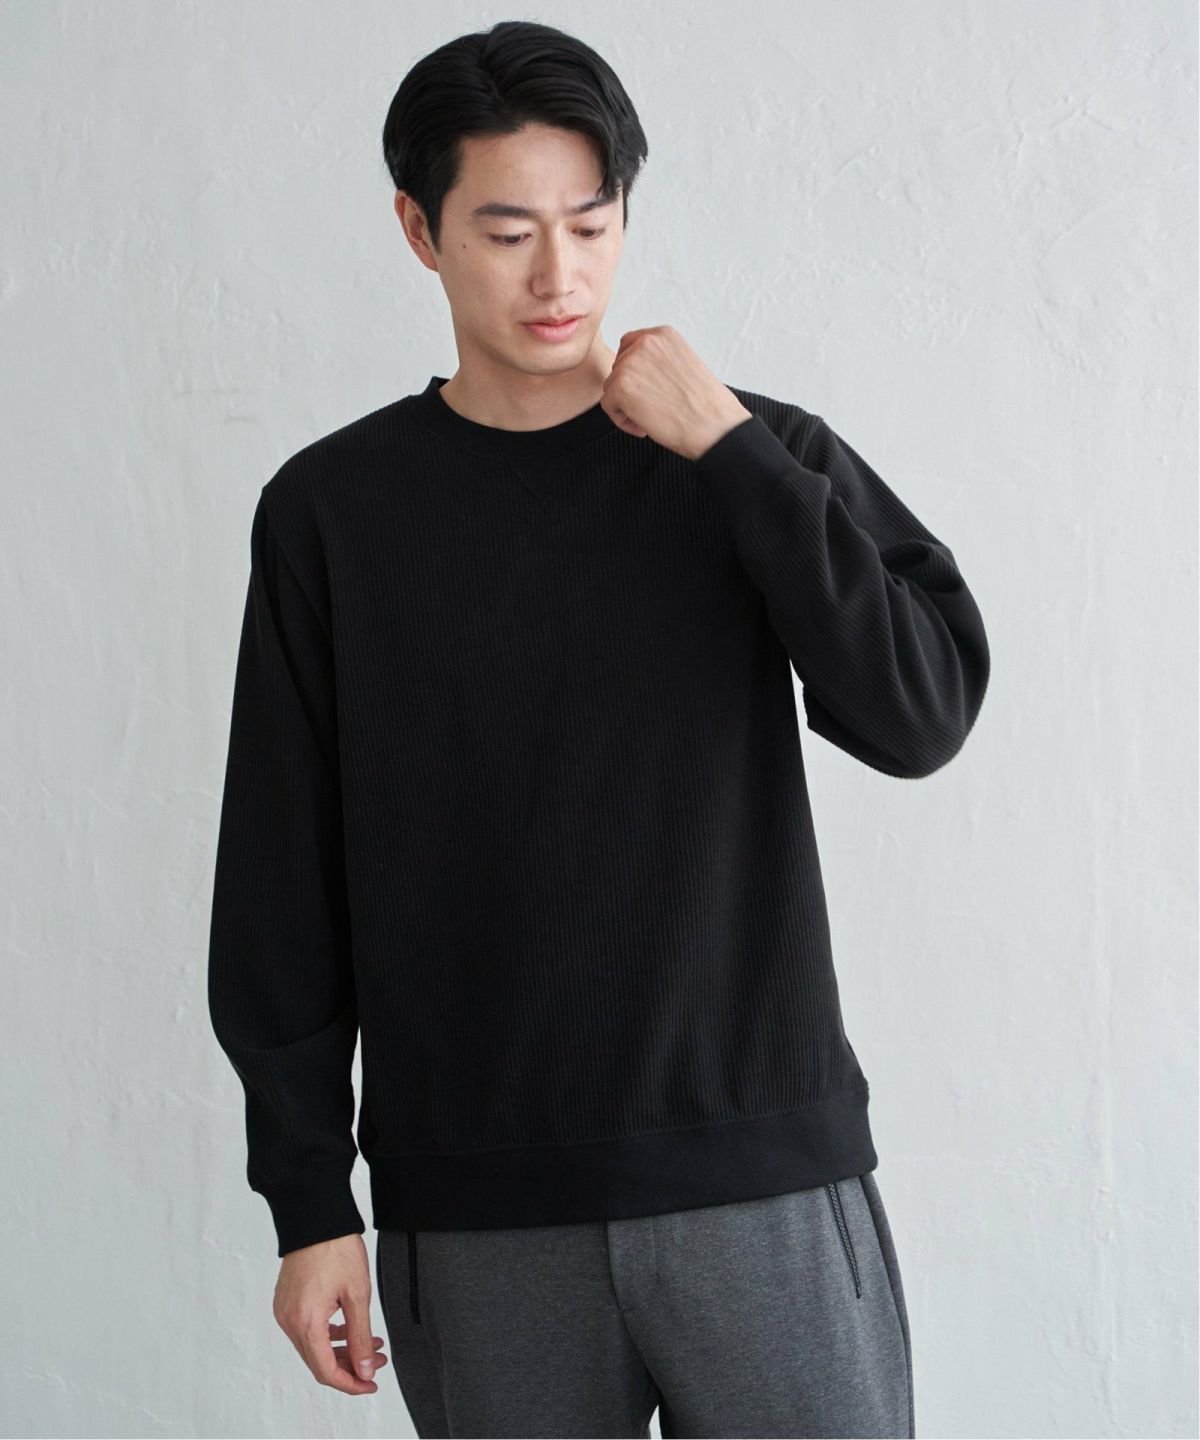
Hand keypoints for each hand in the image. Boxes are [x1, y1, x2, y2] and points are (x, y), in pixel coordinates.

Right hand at [272, 1233, 388, 1394]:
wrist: (316, 1216)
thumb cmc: (336, 1248)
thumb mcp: (357, 1294)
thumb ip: (360, 1336)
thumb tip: (364, 1370)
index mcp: (306, 1323)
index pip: (326, 1371)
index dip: (350, 1383)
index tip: (371, 1383)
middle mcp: (289, 1322)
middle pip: (318, 1361)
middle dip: (350, 1366)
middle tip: (378, 1360)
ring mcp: (284, 1312)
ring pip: (313, 1346)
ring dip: (341, 1350)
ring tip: (371, 1343)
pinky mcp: (286, 1302)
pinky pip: (306, 1330)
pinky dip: (328, 1335)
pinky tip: (350, 1327)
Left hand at [600, 325, 751, 459]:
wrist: (715, 427)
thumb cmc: (706, 405)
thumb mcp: (684, 365)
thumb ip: (659, 360)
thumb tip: (637, 373)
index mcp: (663, 334)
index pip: (630, 346)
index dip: (636, 372)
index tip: (652, 391)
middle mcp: (645, 342)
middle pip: (618, 367)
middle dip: (630, 389)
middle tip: (653, 408)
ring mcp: (630, 363)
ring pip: (611, 386)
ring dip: (626, 406)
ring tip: (651, 418)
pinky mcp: (620, 386)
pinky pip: (608, 405)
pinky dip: (622, 420)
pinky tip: (644, 427)